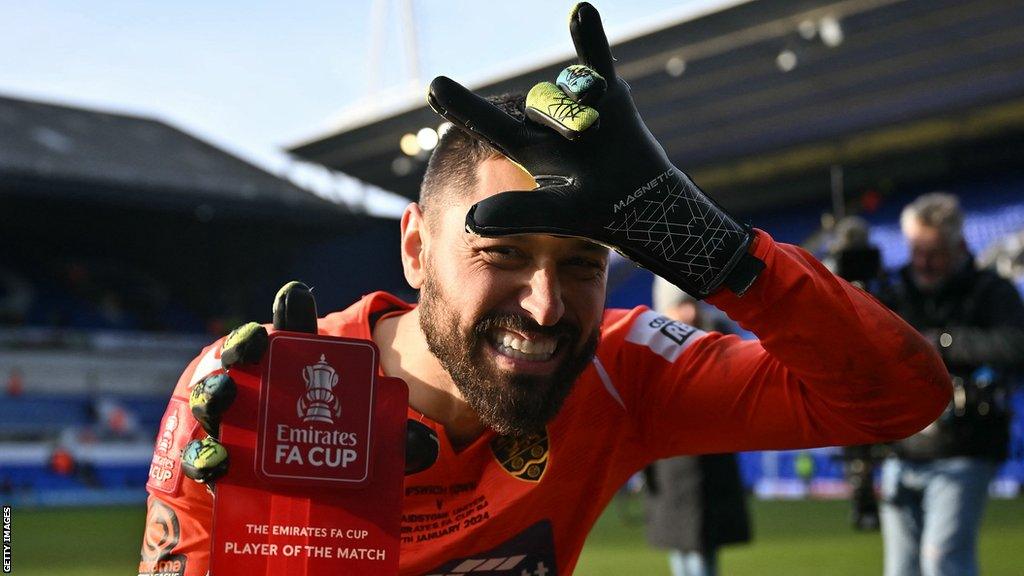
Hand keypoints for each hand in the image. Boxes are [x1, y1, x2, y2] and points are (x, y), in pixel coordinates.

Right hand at [181, 282, 438, 485]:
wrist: (294, 497)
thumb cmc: (329, 450)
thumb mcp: (365, 442)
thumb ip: (392, 440)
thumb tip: (426, 446)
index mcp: (295, 372)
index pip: (293, 332)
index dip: (292, 311)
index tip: (297, 297)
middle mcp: (258, 388)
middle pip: (241, 355)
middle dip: (242, 346)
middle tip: (253, 346)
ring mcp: (230, 422)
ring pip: (211, 397)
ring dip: (214, 393)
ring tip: (226, 395)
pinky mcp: (214, 460)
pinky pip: (202, 454)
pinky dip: (206, 456)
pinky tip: (220, 462)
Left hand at [427, 2, 762, 297]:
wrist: (644, 201)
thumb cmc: (596, 213)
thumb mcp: (559, 216)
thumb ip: (519, 214)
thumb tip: (472, 219)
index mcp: (525, 147)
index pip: (486, 123)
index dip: (460, 106)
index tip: (433, 86)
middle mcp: (545, 121)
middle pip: (538, 104)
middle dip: (559, 118)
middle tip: (580, 137)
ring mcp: (576, 103)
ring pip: (568, 90)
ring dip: (583, 109)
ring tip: (597, 131)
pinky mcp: (607, 91)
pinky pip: (595, 60)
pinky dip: (589, 36)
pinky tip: (582, 11)